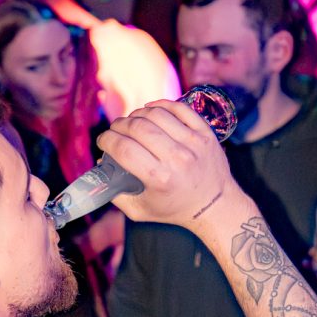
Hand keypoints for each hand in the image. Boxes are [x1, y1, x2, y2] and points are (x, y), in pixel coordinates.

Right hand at [96, 99, 235, 228]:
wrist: (214, 205)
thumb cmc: (175, 209)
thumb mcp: (140, 211)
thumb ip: (116, 193)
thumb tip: (101, 166)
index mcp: (160, 179)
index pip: (123, 149)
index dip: (107, 140)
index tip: (103, 141)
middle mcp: (177, 158)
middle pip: (138, 128)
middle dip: (119, 125)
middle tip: (115, 130)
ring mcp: (193, 142)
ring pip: (156, 114)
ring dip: (137, 114)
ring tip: (132, 121)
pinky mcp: (205, 132)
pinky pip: (178, 108)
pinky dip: (160, 105)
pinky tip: (151, 110)